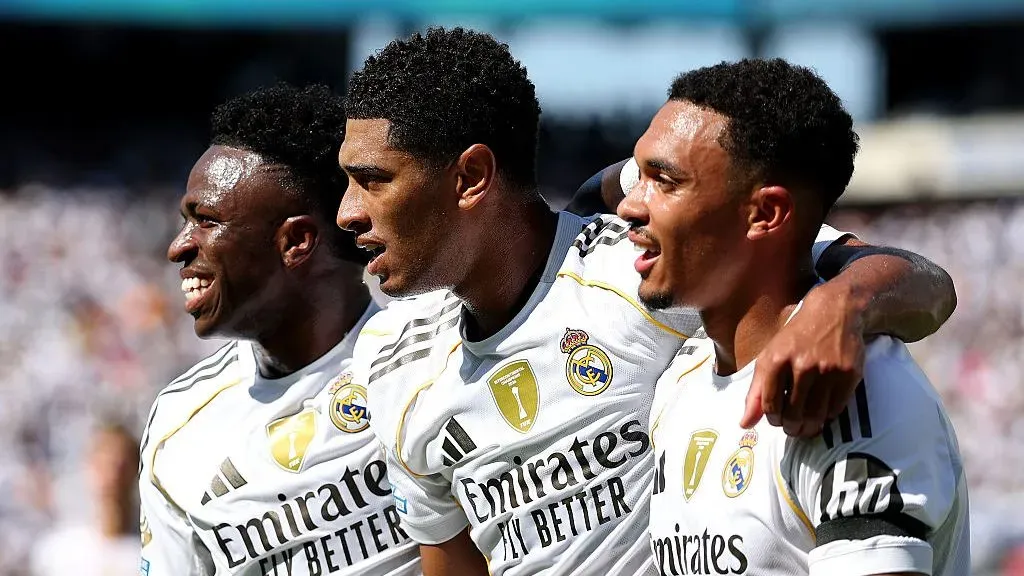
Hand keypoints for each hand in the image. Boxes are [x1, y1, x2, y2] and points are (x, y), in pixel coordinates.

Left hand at [740, 285, 865, 436]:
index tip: (777, 420)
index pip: (769, 404)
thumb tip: (744, 424)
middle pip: (793, 413)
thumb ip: (756, 392)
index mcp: (776, 360)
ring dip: (810, 427)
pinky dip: (828, 416)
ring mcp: (827, 370)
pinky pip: (836, 408)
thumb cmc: (796, 338)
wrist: (834, 311)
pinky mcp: (849, 374)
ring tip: (807, 427)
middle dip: (791, 427)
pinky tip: (823, 411)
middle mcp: (801, 365)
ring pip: (815, 415)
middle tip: (793, 428)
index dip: (772, 418)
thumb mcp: (769, 357)